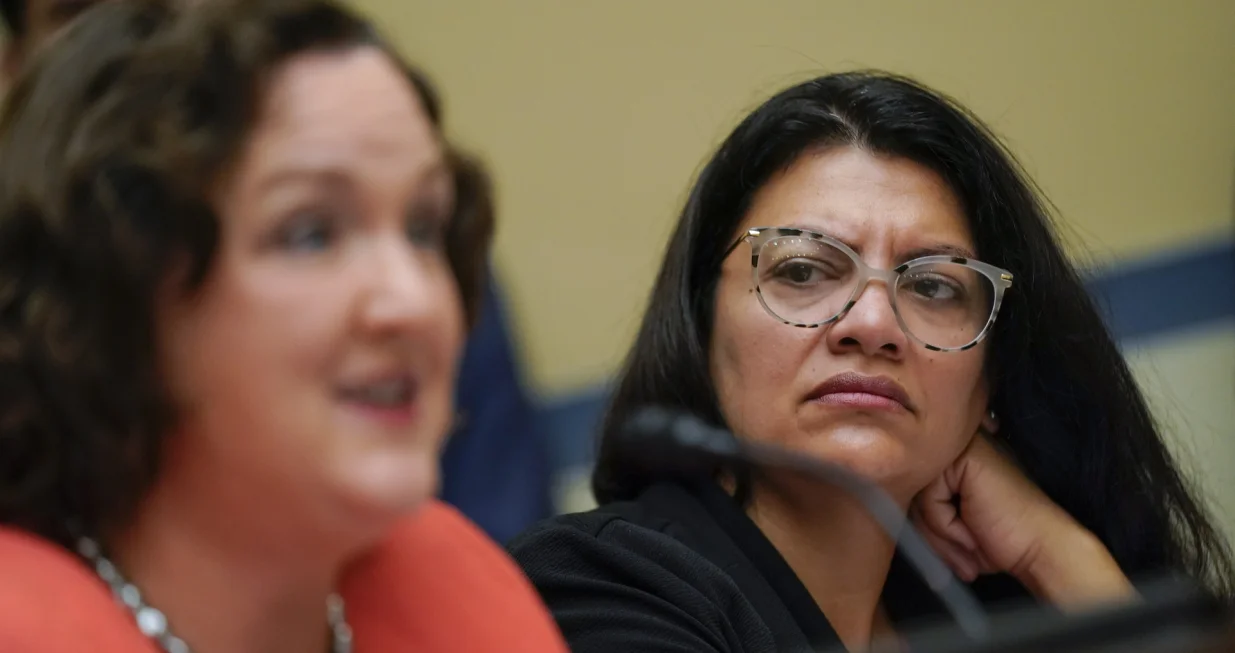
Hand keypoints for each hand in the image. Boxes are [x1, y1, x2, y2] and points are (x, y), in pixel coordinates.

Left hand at [911, 433, 1135, 607]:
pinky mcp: (965, 455)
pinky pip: (928, 496)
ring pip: (913, 496)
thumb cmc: (996, 540)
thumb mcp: (944, 524)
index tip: (954, 549)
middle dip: (928, 532)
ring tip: (969, 542)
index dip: (923, 527)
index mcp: (946, 458)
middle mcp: (950, 446)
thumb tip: (881, 508)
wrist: (1038, 549)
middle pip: (905, 491)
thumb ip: (916, 509)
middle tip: (962, 553)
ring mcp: (957, 446)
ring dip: (937, 532)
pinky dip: (946, 523)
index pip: (905, 488)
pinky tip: (974, 527)